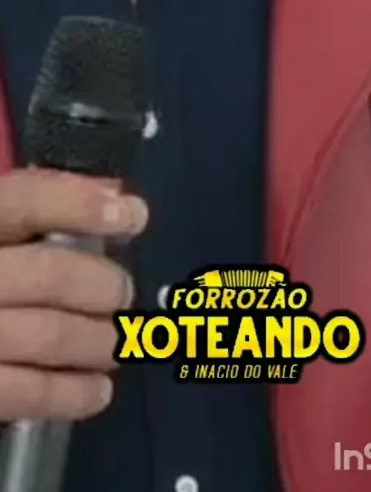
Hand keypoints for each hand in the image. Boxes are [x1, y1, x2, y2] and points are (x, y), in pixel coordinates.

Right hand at [0, 168, 147, 420]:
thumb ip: (41, 204)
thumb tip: (112, 191)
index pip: (25, 201)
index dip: (82, 206)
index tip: (133, 216)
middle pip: (50, 275)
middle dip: (103, 286)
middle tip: (122, 294)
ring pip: (49, 335)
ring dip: (98, 341)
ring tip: (114, 343)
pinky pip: (28, 392)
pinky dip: (73, 393)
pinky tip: (97, 389)